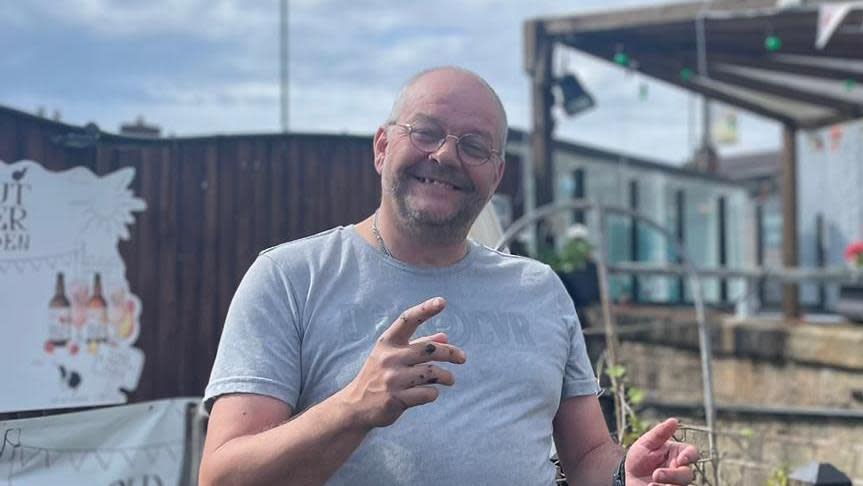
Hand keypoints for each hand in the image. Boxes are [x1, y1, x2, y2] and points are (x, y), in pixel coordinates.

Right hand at [339, 297, 466, 428]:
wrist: (356, 406)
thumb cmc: (379, 376)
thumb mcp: (393, 355)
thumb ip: (418, 345)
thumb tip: (445, 337)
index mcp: (388, 342)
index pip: (408, 320)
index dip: (425, 309)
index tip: (442, 301)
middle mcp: (389, 357)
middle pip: (430, 349)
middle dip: (451, 353)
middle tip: (462, 358)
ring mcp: (392, 379)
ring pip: (432, 372)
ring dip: (446, 376)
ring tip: (450, 379)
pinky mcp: (396, 399)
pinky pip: (427, 393)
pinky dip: (433, 393)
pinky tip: (431, 393)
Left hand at [625, 418, 698, 484]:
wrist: (627, 478)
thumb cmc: (638, 459)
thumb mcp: (646, 443)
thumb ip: (660, 433)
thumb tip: (674, 420)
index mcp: (677, 454)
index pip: (692, 453)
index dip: (690, 456)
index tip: (681, 459)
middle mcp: (679, 470)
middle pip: (688, 474)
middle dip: (673, 475)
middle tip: (656, 475)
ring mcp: (676, 483)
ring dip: (668, 484)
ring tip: (651, 482)